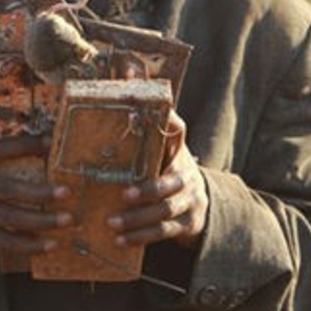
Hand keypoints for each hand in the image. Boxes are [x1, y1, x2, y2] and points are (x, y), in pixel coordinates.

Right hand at [0, 135, 69, 252]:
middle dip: (39, 193)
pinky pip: (2, 240)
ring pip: (9, 218)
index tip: (49, 142)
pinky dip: (27, 244)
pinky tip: (48, 244)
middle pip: (8, 190)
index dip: (24, 145)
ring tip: (65, 220)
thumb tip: (38, 144)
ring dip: (40, 221)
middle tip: (66, 192)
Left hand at [108, 110, 207, 248]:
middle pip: (171, 183)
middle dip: (148, 190)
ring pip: (166, 210)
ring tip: (112, 224)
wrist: (199, 203)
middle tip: (122, 195)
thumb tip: (129, 69)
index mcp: (178, 152)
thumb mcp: (159, 148)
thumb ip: (143, 120)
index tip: (159, 119)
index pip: (177, 132)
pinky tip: (120, 241)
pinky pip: (165, 232)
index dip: (169, 124)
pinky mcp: (189, 224)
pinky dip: (142, 237)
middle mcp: (188, 175)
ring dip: (139, 218)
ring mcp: (191, 201)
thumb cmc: (166, 170)